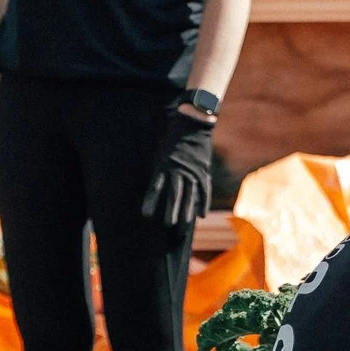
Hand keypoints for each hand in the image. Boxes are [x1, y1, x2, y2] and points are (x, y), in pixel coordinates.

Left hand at [141, 106, 214, 228]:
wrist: (192, 125)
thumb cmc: (172, 138)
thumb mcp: (160, 152)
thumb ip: (160, 169)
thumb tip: (156, 186)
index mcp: (163, 165)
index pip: (155, 187)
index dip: (150, 202)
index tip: (146, 215)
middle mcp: (177, 170)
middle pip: (174, 194)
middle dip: (172, 211)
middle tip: (169, 225)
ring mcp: (192, 171)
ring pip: (189, 194)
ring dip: (186, 211)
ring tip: (183, 225)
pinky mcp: (203, 171)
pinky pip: (203, 190)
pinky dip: (202, 203)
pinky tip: (201, 215)